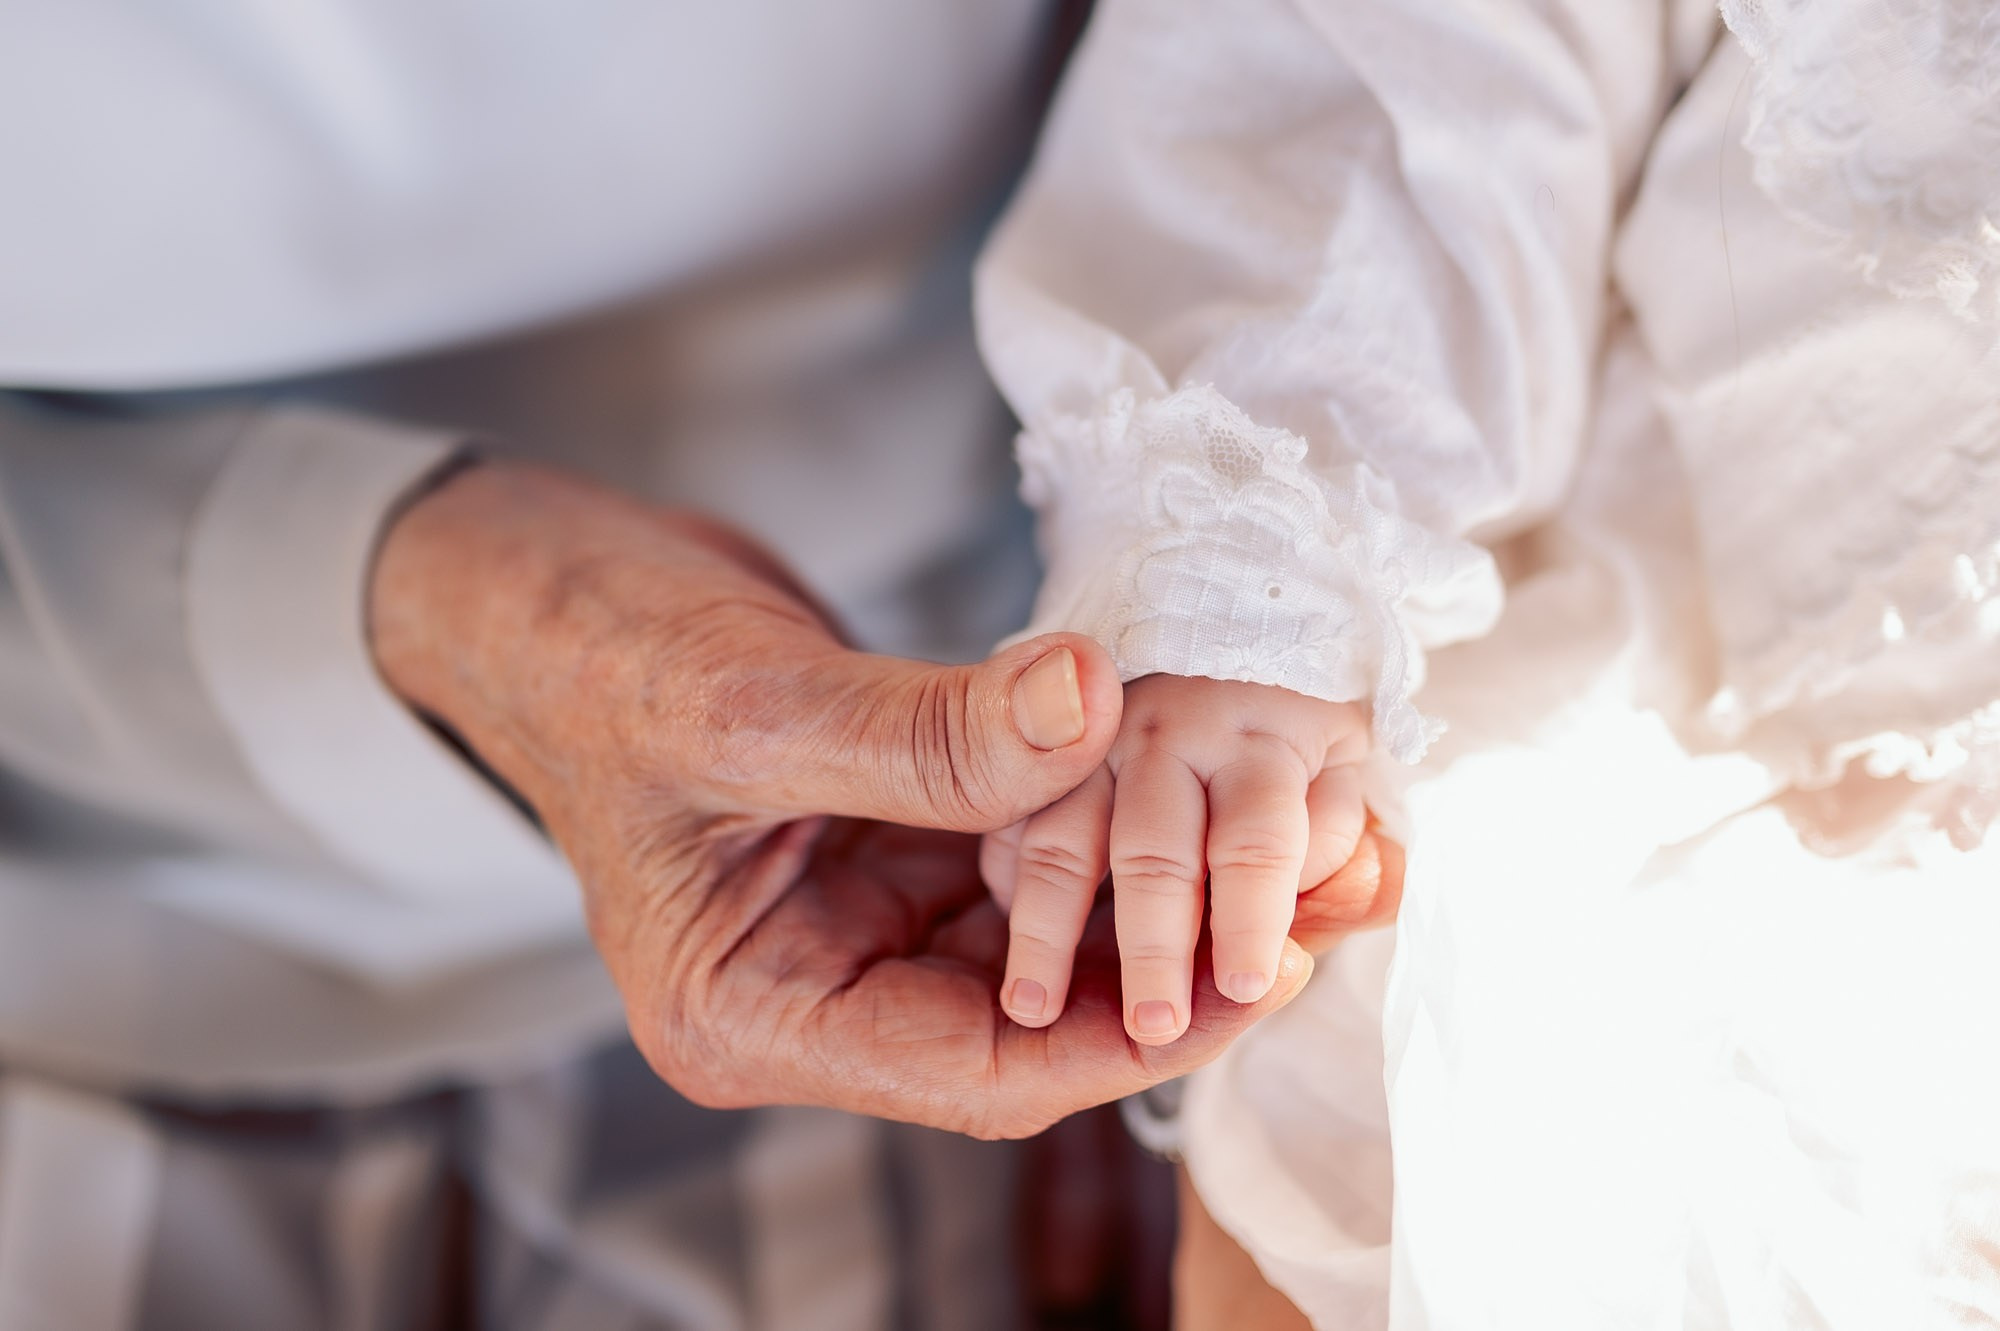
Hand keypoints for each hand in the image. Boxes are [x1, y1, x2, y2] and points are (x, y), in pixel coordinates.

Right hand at [369, 464, 1397, 1135]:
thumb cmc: (591, 655)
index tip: (1267, 972)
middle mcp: (815, 986)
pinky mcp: (890, 840)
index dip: (1133, 1029)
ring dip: (1165, 893)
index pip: (981, 1067)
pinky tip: (1202, 788)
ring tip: (1305, 852)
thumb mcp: (748, 705)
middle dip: (1180, 963)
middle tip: (1328, 904)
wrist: (544, 580)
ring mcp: (854, 915)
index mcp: (754, 1014)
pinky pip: (1023, 851)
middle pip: (1033, 1011)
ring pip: (1044, 934)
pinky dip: (1109, 823)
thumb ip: (922, 731)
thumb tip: (1091, 708)